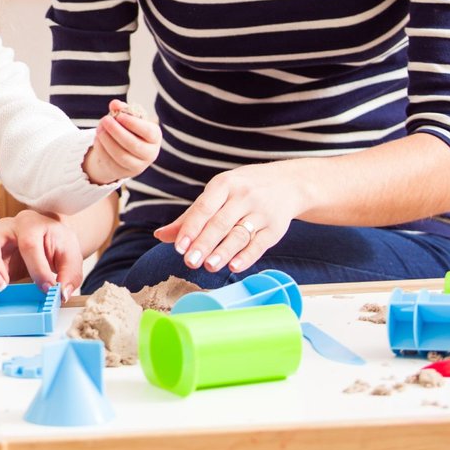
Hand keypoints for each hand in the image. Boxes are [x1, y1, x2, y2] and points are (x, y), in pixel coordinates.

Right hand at [0, 209, 84, 306]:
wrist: (49, 234)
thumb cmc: (57, 242)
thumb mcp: (70, 254)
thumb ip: (70, 274)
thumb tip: (61, 294)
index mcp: (30, 224)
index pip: (29, 244)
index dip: (37, 268)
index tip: (47, 289)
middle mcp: (7, 229)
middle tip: (1, 285)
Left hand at [83, 100, 160, 184]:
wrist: (122, 151)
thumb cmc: (128, 130)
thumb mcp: (127, 119)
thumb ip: (122, 110)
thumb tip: (115, 104)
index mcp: (154, 137)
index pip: (148, 132)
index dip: (133, 124)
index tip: (119, 115)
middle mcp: (149, 153)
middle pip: (133, 145)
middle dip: (117, 132)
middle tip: (105, 120)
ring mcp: (137, 166)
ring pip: (121, 156)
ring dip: (108, 141)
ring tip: (99, 129)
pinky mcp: (123, 172)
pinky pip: (111, 162)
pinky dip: (102, 149)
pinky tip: (98, 139)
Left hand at [153, 161, 306, 274]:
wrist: (288, 183)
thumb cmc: (243, 189)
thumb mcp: (217, 193)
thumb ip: (190, 216)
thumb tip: (160, 235)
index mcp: (224, 185)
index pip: (204, 208)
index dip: (191, 228)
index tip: (178, 247)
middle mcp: (243, 196)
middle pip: (220, 223)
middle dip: (204, 243)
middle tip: (189, 261)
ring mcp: (261, 212)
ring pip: (239, 234)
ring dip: (223, 252)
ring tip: (208, 266)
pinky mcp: (275, 228)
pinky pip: (259, 244)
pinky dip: (246, 256)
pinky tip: (234, 266)